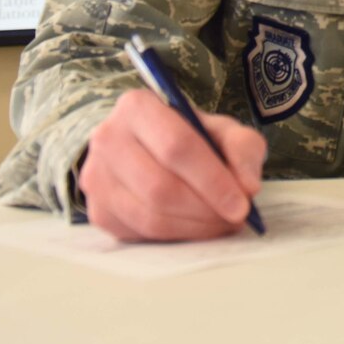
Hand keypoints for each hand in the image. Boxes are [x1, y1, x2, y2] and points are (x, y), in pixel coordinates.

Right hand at [78, 89, 265, 241]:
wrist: (147, 147)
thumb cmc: (188, 135)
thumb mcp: (222, 129)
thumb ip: (242, 148)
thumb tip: (247, 187)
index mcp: (137, 107)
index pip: (176, 146)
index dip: (212, 180)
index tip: (242, 204)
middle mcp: (107, 139)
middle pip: (160, 186)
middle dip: (205, 209)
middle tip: (236, 218)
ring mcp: (96, 178)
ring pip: (149, 216)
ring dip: (194, 228)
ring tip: (222, 223)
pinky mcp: (97, 211)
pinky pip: (140, 234)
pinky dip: (176, 237)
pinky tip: (196, 227)